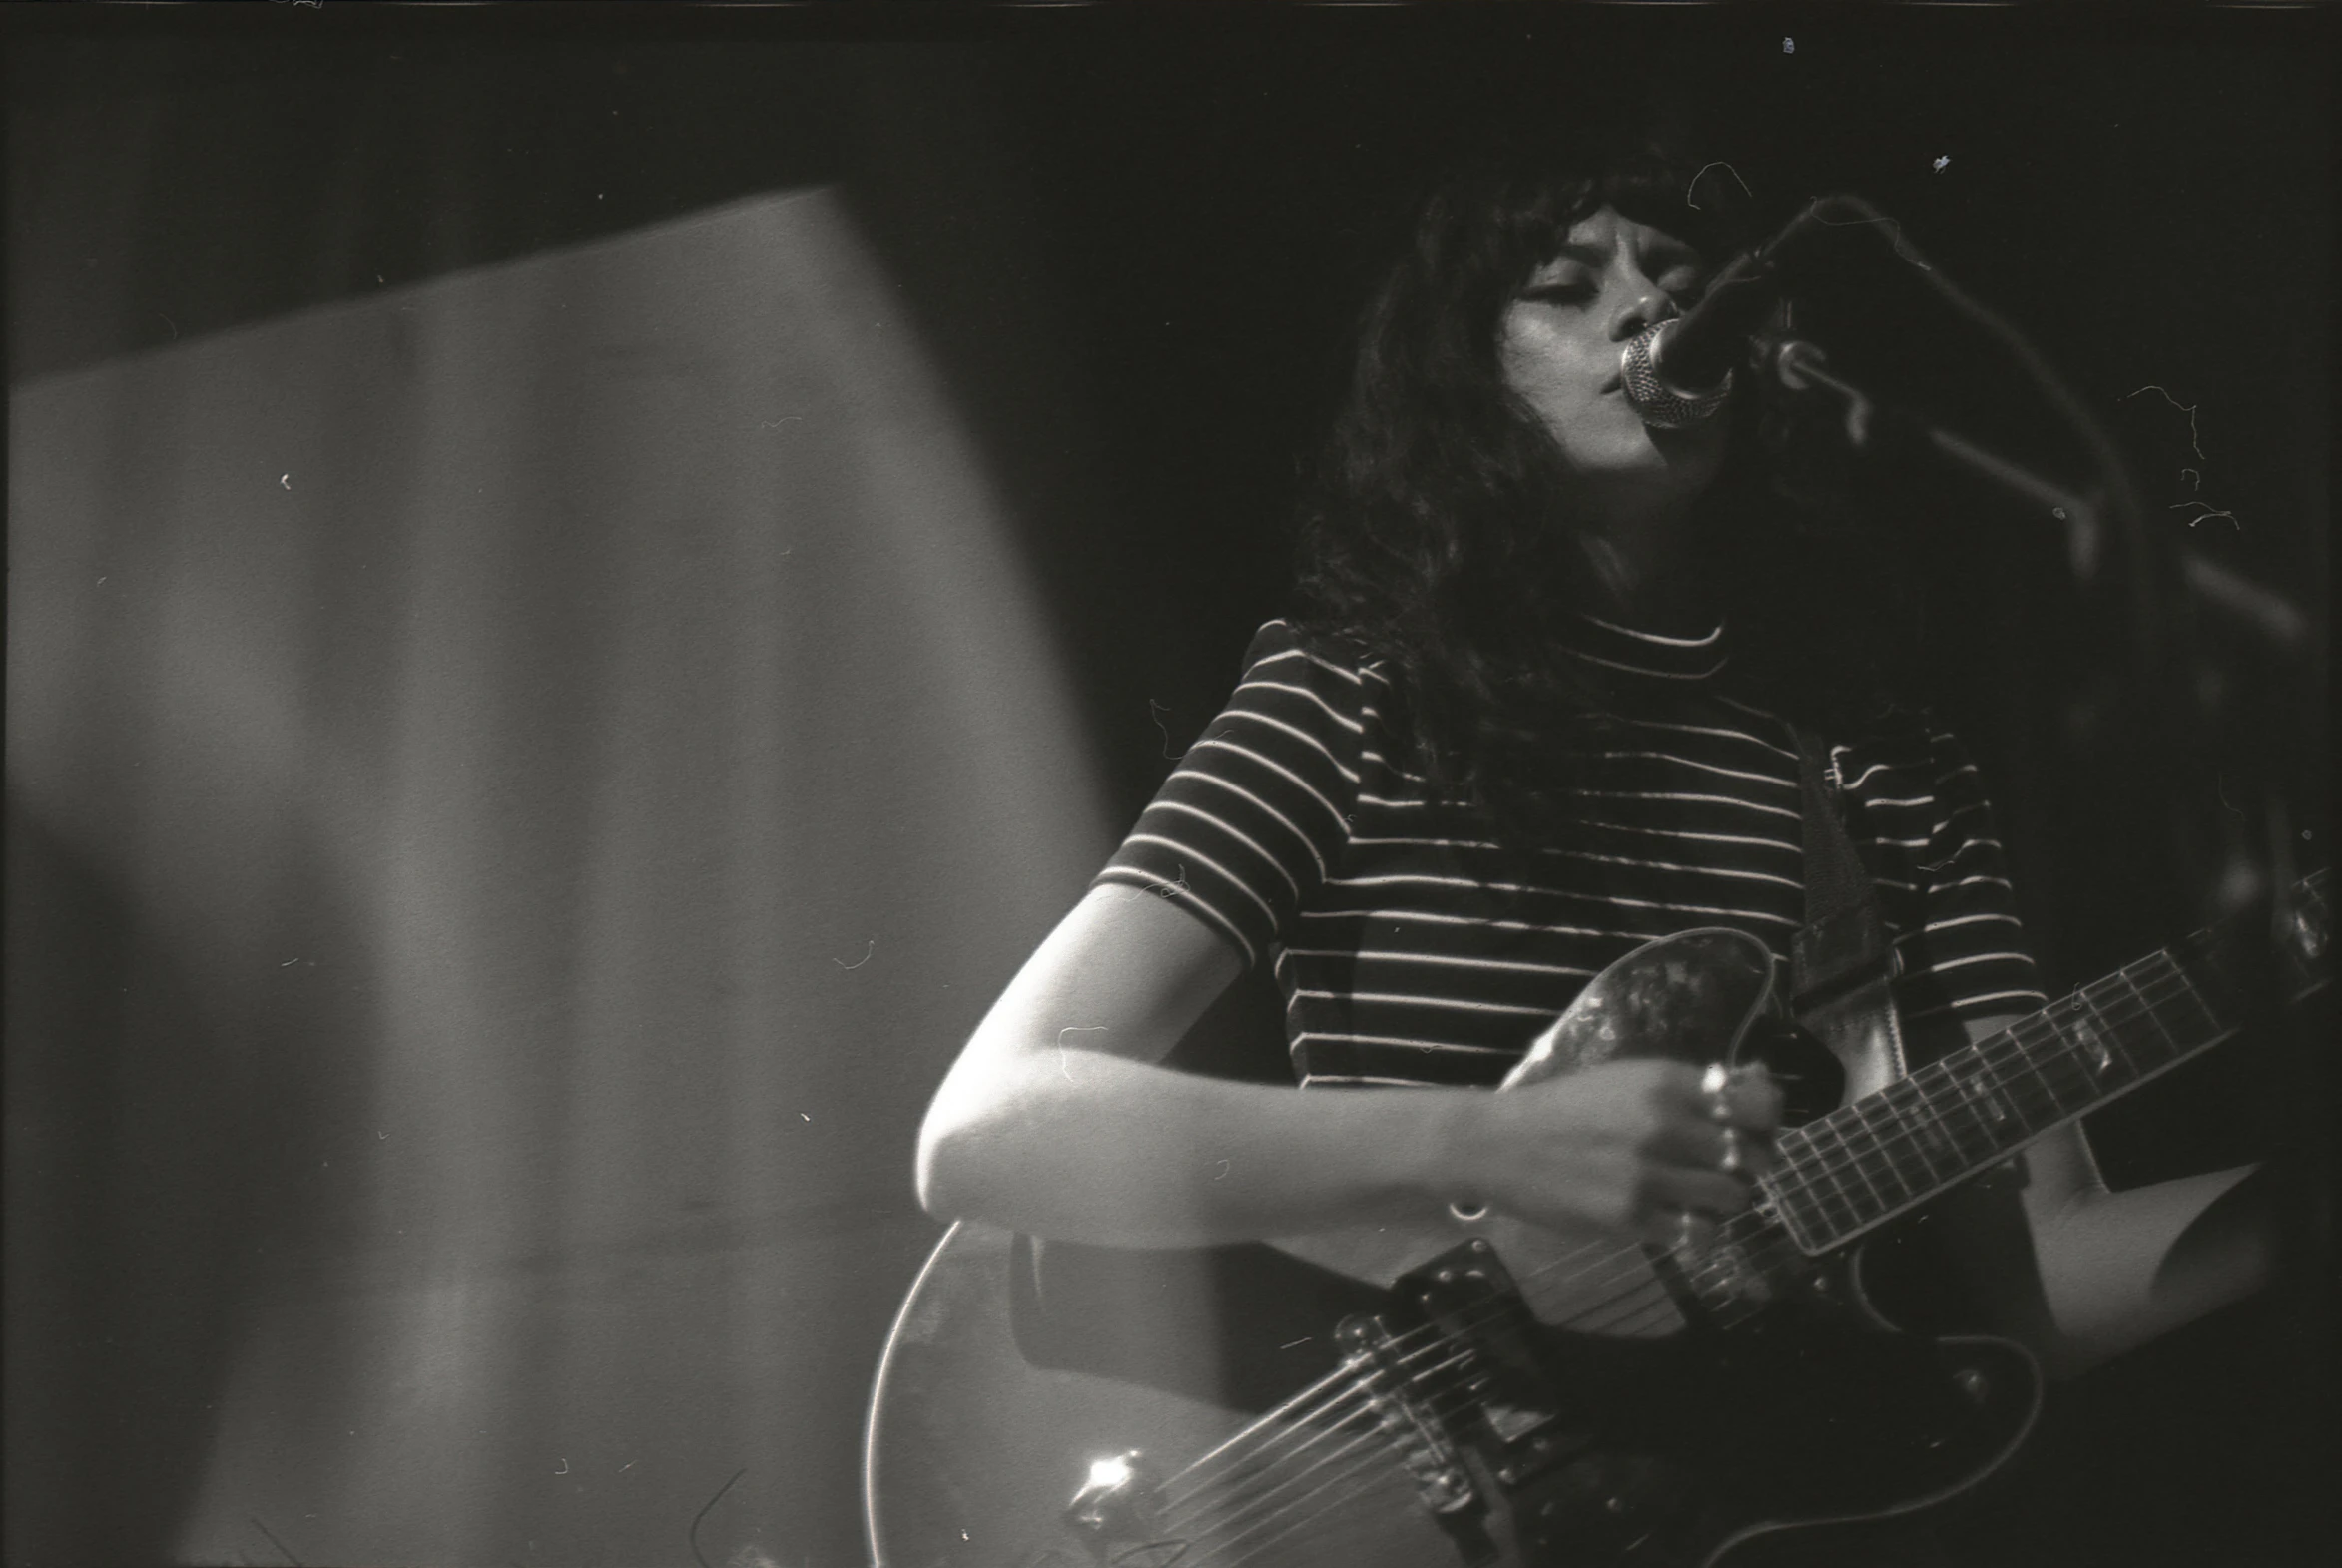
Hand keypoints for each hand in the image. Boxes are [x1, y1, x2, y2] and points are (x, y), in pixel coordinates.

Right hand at [1452, 1058, 1782, 1244]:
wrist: (1499, 1144)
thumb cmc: (1566, 1109)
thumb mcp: (1628, 1079)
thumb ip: (1690, 1087)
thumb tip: (1759, 1085)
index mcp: (1666, 1082)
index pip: (1755, 1103)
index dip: (1766, 1120)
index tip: (1752, 1129)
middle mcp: (1664, 1124)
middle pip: (1751, 1155)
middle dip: (1748, 1166)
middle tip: (1726, 1169)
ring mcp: (1648, 1174)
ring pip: (1732, 1197)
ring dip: (1726, 1201)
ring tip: (1702, 1197)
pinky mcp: (1631, 1217)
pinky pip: (1697, 1234)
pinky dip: (1699, 1231)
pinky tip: (1680, 1221)